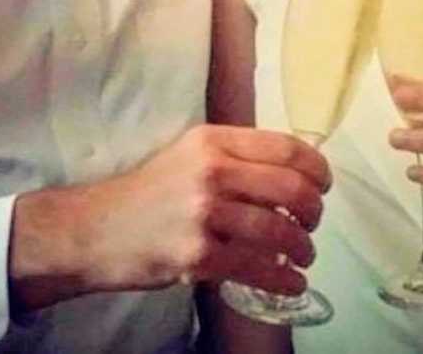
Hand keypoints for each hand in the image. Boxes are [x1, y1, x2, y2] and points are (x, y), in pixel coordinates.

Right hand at [9, 124, 329, 309]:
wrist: (98, 229)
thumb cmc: (152, 190)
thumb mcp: (190, 152)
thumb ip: (237, 154)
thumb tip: (295, 168)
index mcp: (213, 140)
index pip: (285, 147)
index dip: (316, 168)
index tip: (323, 185)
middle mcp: (211, 170)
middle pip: (291, 187)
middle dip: (314, 210)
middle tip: (313, 223)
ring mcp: (204, 213)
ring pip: (279, 230)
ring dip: (302, 248)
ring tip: (303, 255)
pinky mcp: (197, 255)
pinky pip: (258, 268)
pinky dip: (284, 279)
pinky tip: (292, 282)